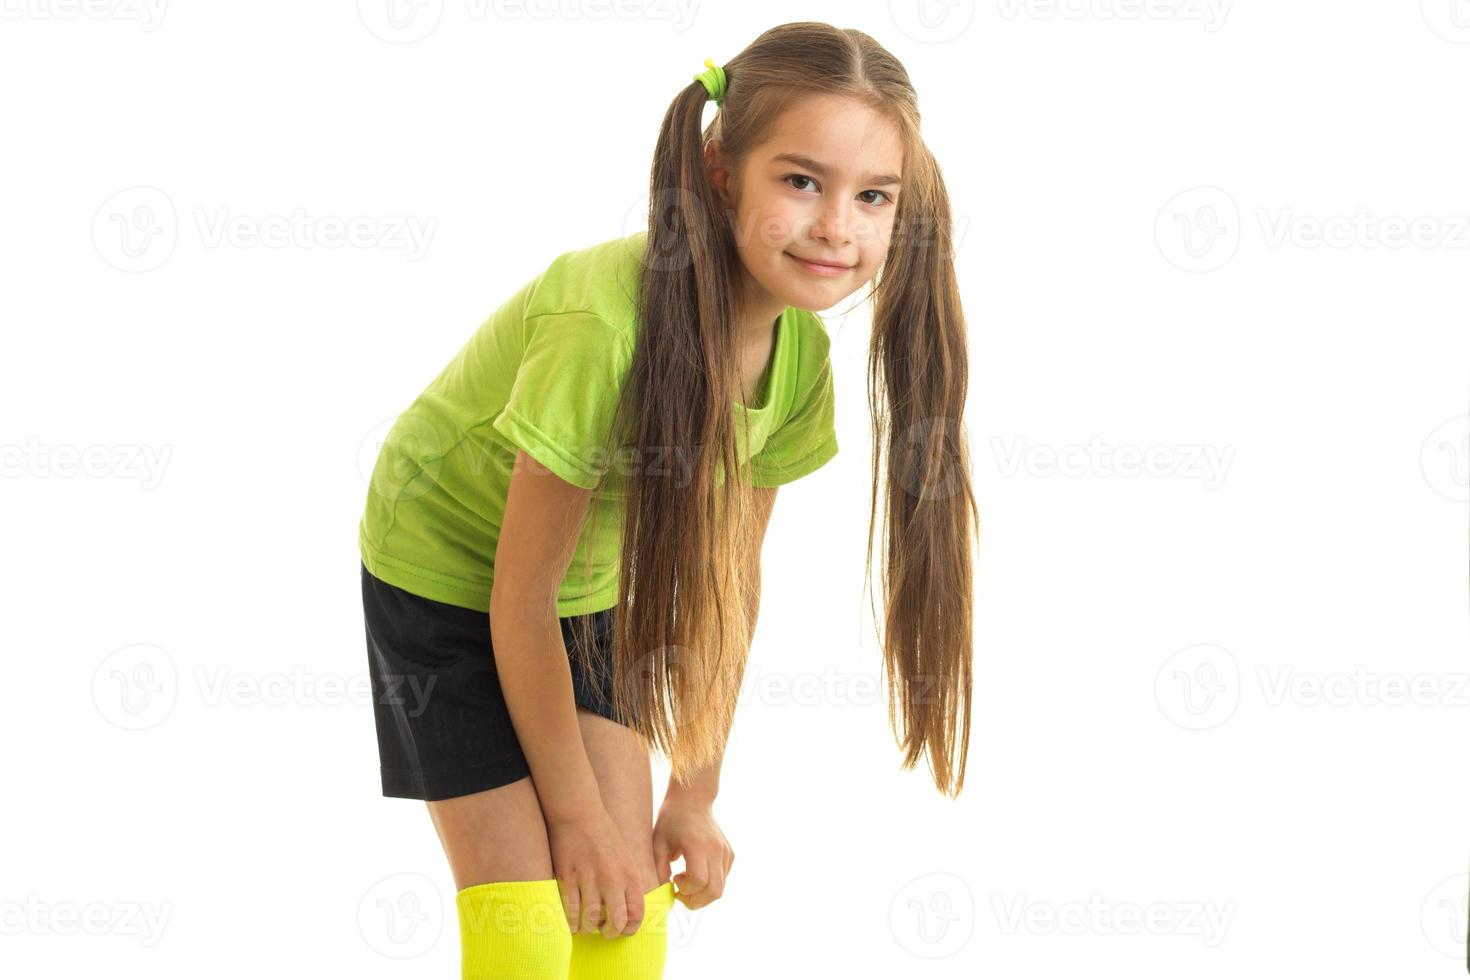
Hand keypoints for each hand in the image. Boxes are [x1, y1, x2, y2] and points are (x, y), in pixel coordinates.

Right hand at [546, 805, 647, 936]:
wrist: (578, 812)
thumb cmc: (603, 835)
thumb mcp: (626, 856)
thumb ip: (628, 882)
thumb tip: (628, 910)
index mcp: (629, 874)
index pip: (636, 914)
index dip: (630, 929)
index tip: (622, 930)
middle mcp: (612, 879)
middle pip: (615, 923)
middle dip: (610, 933)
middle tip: (603, 932)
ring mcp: (589, 879)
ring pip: (591, 921)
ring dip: (589, 929)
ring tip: (586, 926)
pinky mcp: (567, 878)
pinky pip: (570, 912)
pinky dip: (571, 923)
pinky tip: (572, 922)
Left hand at [653, 796, 733, 910]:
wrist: (692, 800)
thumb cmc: (671, 820)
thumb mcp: (658, 843)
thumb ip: (658, 869)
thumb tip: (661, 894)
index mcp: (697, 845)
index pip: (699, 880)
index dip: (685, 890)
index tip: (673, 882)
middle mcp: (715, 849)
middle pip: (714, 890)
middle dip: (696, 901)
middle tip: (681, 895)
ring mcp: (725, 852)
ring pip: (721, 888)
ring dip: (703, 895)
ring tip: (687, 883)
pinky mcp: (729, 854)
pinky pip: (723, 879)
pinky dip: (710, 885)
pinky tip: (695, 874)